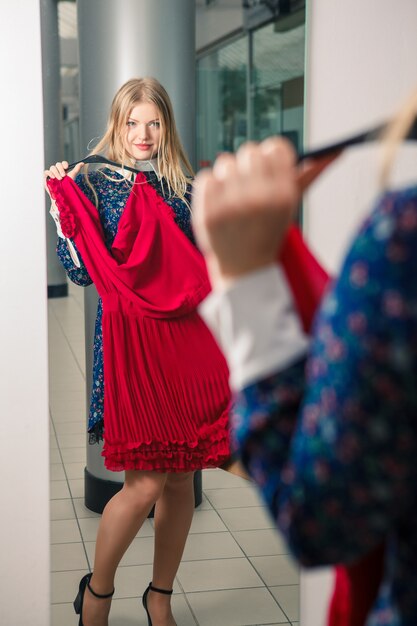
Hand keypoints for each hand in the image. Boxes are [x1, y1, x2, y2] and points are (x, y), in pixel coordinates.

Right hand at [44, 160, 83, 197]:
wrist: (62, 195)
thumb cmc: (67, 186)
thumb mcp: (72, 176)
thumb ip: (77, 169)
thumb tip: (82, 163)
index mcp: (63, 170)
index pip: (63, 163)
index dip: (64, 164)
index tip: (66, 167)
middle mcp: (57, 171)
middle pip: (57, 164)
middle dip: (60, 169)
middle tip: (63, 176)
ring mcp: (51, 174)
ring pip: (52, 167)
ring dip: (56, 172)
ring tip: (59, 179)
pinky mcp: (46, 177)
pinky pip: (46, 172)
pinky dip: (49, 173)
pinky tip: (53, 177)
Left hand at [192, 137, 336, 287]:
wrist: (245, 269)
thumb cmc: (269, 232)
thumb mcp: (291, 205)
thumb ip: (311, 174)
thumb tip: (335, 150)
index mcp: (283, 195)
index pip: (276, 147)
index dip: (271, 155)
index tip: (268, 167)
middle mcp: (259, 199)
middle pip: (250, 150)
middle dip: (249, 165)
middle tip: (249, 185)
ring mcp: (230, 206)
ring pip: (225, 161)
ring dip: (228, 176)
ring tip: (234, 198)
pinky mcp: (207, 212)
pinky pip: (206, 177)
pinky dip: (211, 188)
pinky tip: (220, 204)